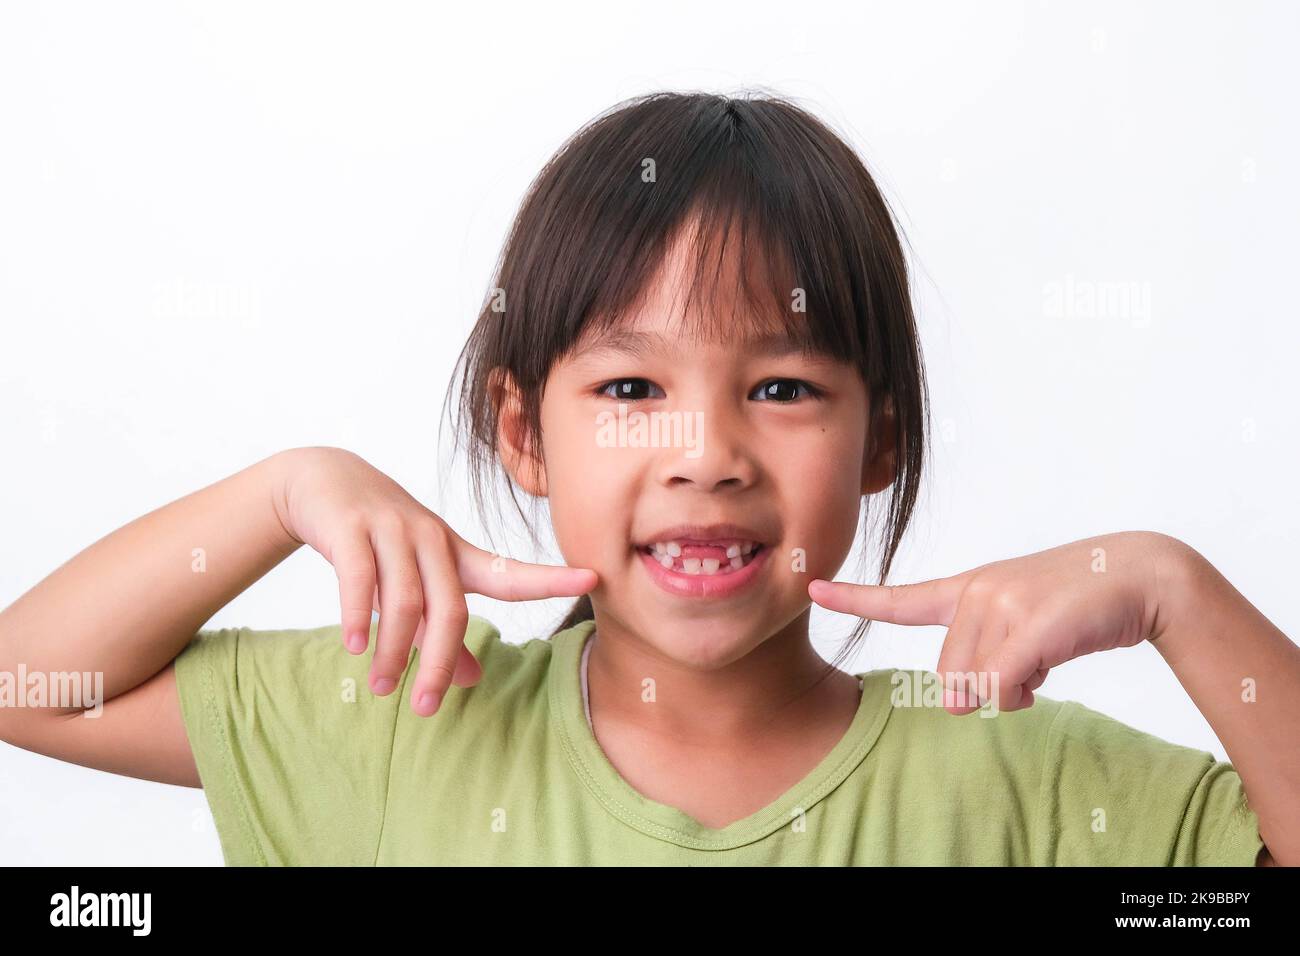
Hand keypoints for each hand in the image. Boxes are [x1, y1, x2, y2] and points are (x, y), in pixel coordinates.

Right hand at [273, 446, 597, 715]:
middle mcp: (431, 539)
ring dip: (393, 651)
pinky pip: (361, 579)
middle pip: (450, 610)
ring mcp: (392, 530)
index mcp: (456, 555)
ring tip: (381, 686)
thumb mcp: (417, 582)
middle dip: (438, 664)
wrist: (323, 480)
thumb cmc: (381, 540)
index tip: (593, 579)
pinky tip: (355, 646)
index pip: (509, 572)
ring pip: (405, 602)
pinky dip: (360, 616)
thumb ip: (442, 632)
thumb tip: (473, 682)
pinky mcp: (351, 528)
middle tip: (424, 709)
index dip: (550, 579)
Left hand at [808, 531, 1179, 713]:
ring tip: (1044, 654)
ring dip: (1012, 690)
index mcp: (970, 588)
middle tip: (1027, 661)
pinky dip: (1019, 692)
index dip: (855, 599)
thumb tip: (958, 705)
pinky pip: (1002, 683)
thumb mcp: (1022, 630)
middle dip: (986, 685)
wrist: (1140, 574)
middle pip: (949, 674)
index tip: (812, 588)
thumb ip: (982, 666)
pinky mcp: (1030, 623)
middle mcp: (978, 590)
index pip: (902, 598)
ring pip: (974, 684)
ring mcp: (1002, 602)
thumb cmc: (1078, 606)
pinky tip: (1046, 669)